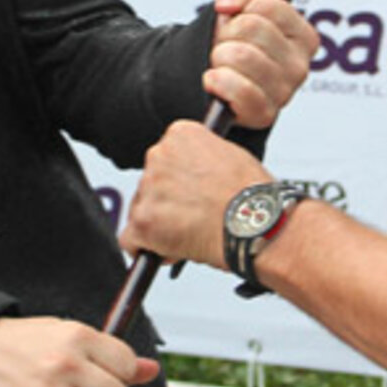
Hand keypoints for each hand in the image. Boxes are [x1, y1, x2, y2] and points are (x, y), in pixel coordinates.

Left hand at [121, 119, 270, 269]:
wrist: (256, 224)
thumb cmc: (253, 196)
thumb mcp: (231, 157)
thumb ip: (203, 160)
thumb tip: (196, 175)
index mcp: (180, 135)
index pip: (166, 157)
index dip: (179, 182)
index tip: (191, 195)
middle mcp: (159, 155)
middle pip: (151, 184)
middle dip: (167, 203)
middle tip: (192, 219)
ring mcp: (148, 188)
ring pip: (141, 210)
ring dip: (159, 225)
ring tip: (192, 235)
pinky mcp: (143, 220)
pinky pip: (130, 240)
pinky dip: (146, 249)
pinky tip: (170, 251)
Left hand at [206, 0, 318, 127]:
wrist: (214, 82)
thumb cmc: (233, 43)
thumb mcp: (238, 5)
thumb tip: (228, 3)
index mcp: (303, 37)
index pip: (268, 6)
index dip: (243, 10)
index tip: (239, 22)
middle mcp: (300, 66)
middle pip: (252, 27)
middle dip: (228, 33)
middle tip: (227, 47)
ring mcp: (284, 93)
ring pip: (242, 55)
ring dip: (220, 57)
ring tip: (223, 65)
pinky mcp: (264, 115)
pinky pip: (239, 89)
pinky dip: (218, 81)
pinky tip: (215, 81)